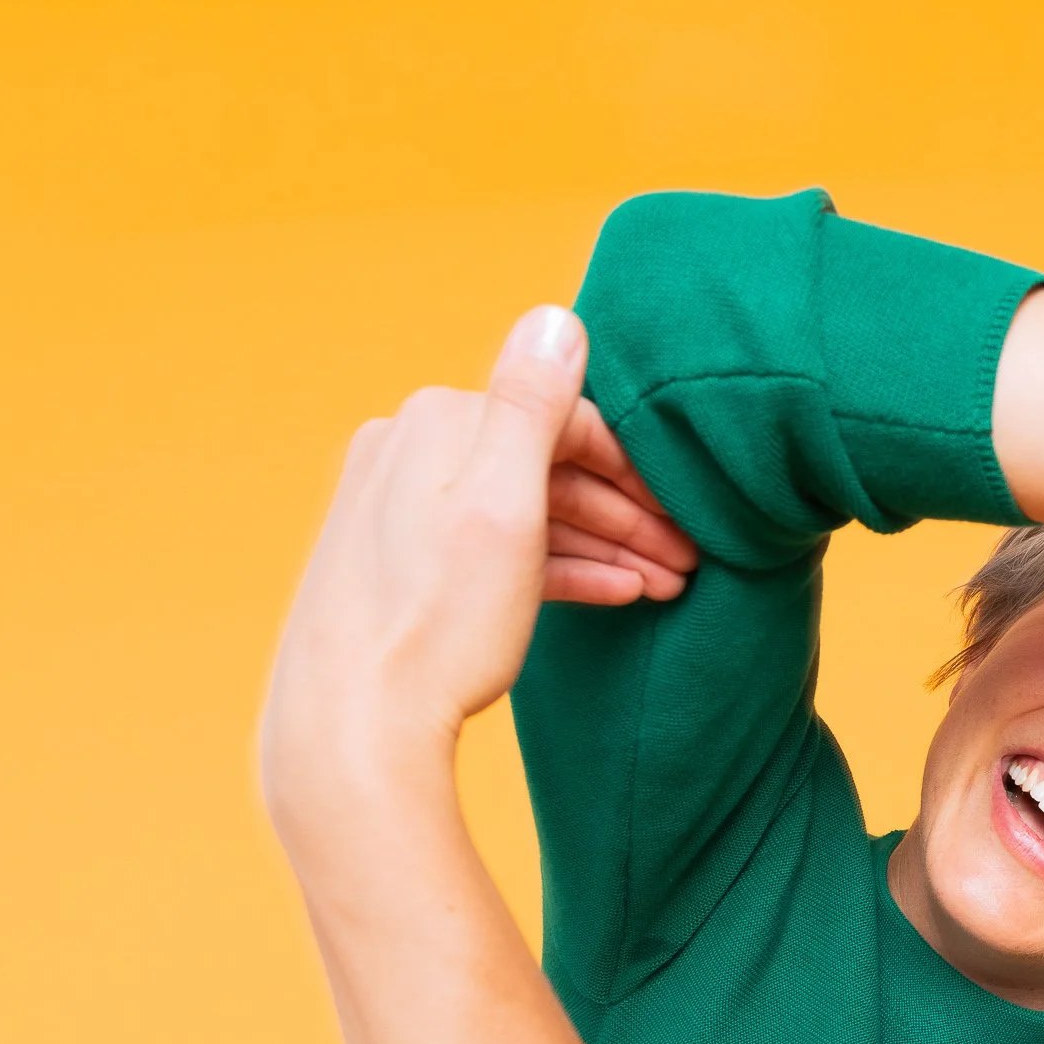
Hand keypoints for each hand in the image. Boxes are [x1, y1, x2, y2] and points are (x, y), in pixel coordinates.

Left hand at [262, 306, 694, 815]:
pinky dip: (556, 568)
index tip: (685, 514)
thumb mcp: (504, 506)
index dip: (634, 468)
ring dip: (602, 544)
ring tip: (665, 585)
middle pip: (546, 468)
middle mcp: (408, 451)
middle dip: (625, 513)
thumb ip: (533, 405)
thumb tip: (557, 315)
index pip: (564, 420)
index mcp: (435, 422)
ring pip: (526, 514)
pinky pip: (496, 551)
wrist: (354, 728)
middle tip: (689, 559)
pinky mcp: (399, 566)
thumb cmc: (437, 624)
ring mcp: (399, 511)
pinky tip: (611, 595)